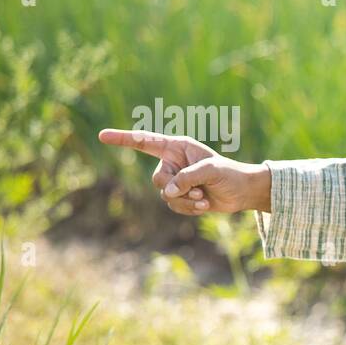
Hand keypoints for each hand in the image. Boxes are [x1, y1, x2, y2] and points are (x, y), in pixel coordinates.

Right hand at [98, 128, 271, 214]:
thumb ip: (187, 178)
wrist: (242, 192)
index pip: (145, 142)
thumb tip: (168, 192)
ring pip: (165, 195)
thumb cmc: (230, 173)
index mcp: (177, 147)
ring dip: (186, 200)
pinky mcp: (181, 197)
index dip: (123, 139)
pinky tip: (204, 205)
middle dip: (176, 188)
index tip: (102, 136)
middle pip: (157, 179)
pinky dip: (189, 208)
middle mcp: (173, 162)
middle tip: (198, 190)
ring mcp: (176, 180)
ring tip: (204, 198)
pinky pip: (174, 206)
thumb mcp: (210, 170)